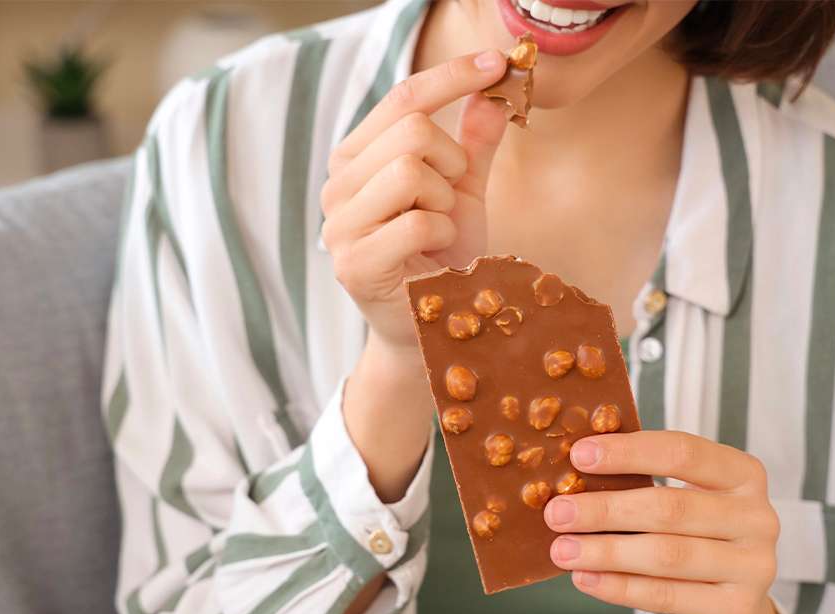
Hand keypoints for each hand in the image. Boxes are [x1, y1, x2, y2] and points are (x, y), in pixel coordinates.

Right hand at [320, 49, 508, 353]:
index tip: (496, 63)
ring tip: (439, 230)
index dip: (451, 75)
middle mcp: (338, 186)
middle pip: (410, 130)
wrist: (431, 329)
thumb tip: (495, 88)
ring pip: (408, 170)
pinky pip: (417, 222)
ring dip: (444, 202)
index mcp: (358, 159)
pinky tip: (434, 257)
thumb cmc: (442, 259)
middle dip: (450, 160)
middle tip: (452, 198)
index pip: (402, 98)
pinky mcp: (354, 263)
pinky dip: (442, 236)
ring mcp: (340, 226)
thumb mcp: (463, 192)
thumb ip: (474, 143)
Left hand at [544, 431, 779, 613]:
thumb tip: (571, 472)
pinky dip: (619, 587)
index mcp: (743, 474)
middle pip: (670, 508)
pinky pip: (665, 595)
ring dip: (605, 551)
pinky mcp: (736, 610)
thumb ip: (641, 482)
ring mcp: (754, 567)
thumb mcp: (681, 501)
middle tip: (557, 513)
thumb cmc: (693, 539)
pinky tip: (585, 578)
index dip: (629, 452)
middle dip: (606, 509)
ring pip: (666, 554)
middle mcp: (758, 517)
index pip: (684, 452)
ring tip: (562, 550)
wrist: (730, 609)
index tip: (579, 455)